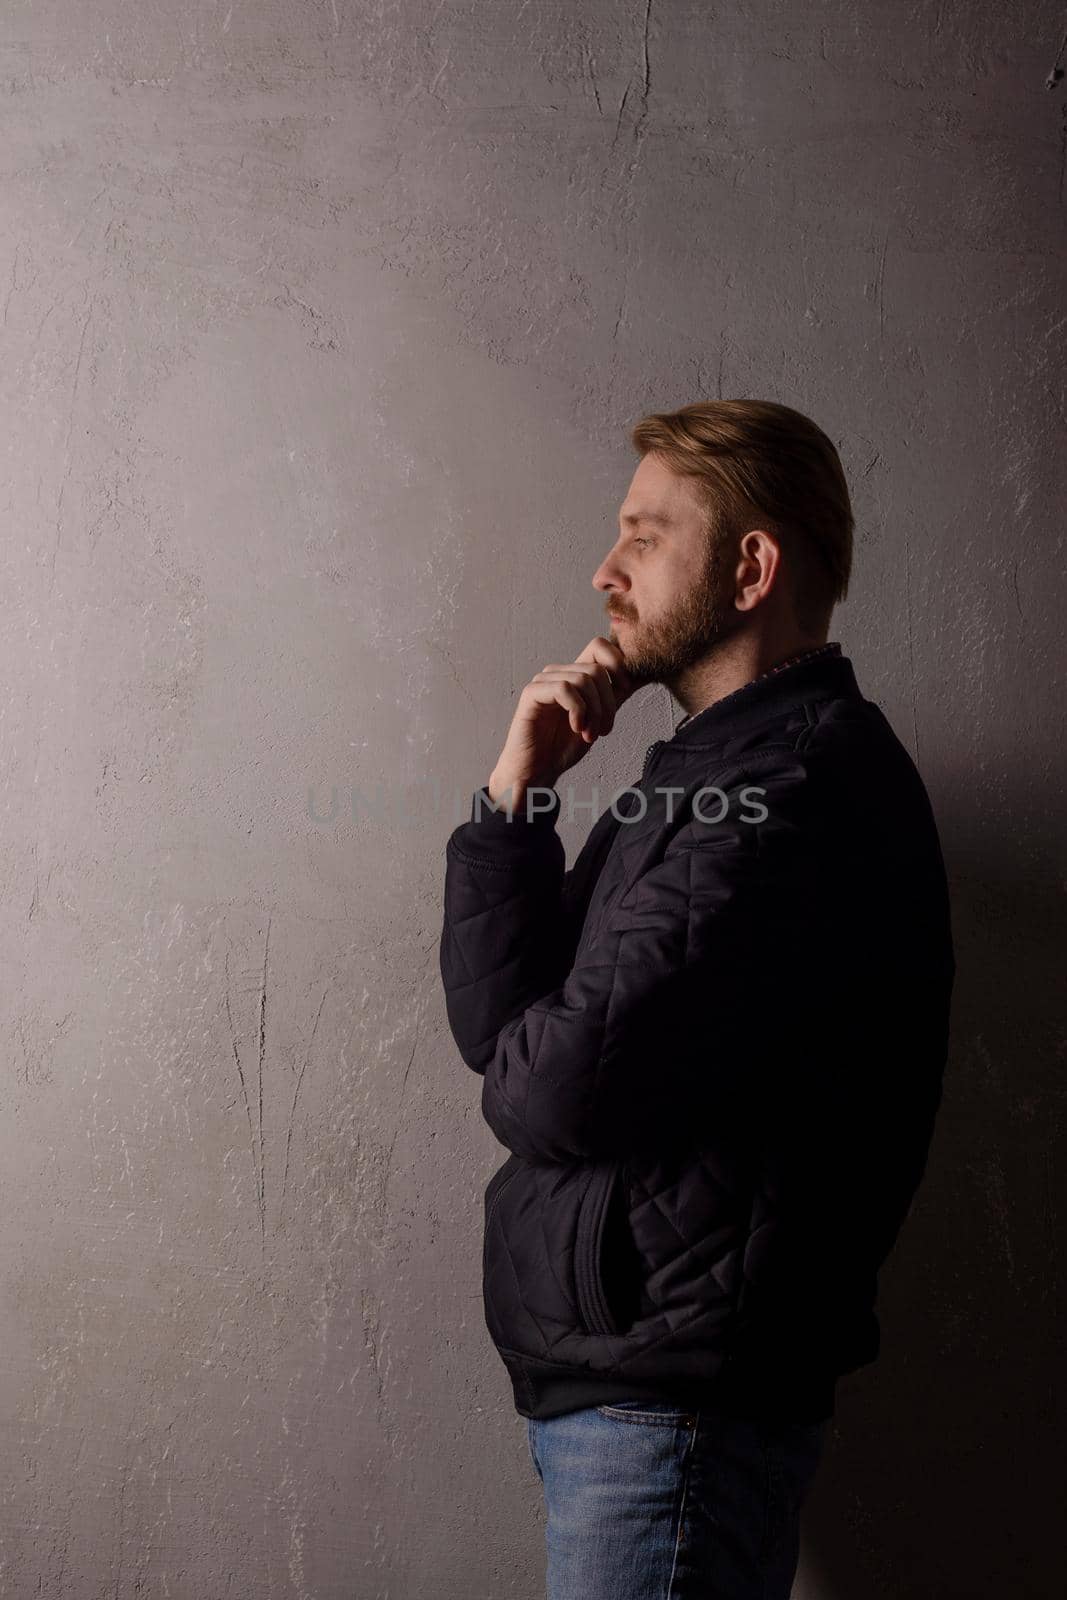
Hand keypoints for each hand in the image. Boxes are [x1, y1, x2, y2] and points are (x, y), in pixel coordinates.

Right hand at [487, 635, 637, 807]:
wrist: (538, 772)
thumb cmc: (563, 747)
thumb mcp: (600, 718)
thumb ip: (616, 696)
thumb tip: (642, 674)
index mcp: (575, 675)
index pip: (599, 646)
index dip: (618, 664)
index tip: (625, 692)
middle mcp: (558, 673)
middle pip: (597, 669)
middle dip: (608, 703)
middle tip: (603, 730)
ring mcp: (544, 681)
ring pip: (583, 679)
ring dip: (594, 712)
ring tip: (589, 733)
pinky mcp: (532, 693)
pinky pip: (564, 689)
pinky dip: (577, 711)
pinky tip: (576, 728)